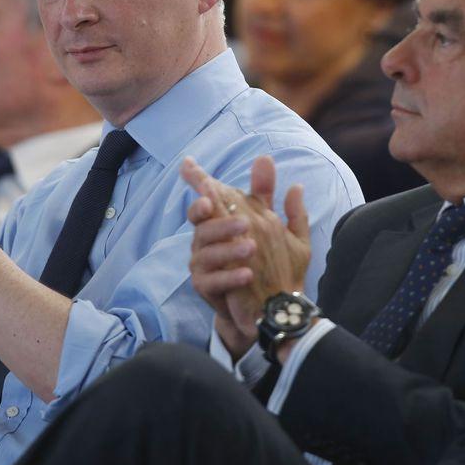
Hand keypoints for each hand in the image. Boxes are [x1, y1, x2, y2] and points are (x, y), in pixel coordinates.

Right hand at [182, 156, 310, 357]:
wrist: (269, 305)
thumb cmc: (269, 263)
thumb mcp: (275, 227)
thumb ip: (266, 195)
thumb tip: (265, 159)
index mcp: (221, 222)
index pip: (208, 198)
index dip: (197, 180)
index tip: (189, 165)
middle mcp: (207, 240)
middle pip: (202, 224)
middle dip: (219, 221)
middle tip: (245, 223)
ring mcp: (203, 264)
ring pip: (206, 251)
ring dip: (228, 248)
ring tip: (252, 249)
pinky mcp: (205, 287)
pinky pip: (212, 280)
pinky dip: (229, 276)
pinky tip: (247, 274)